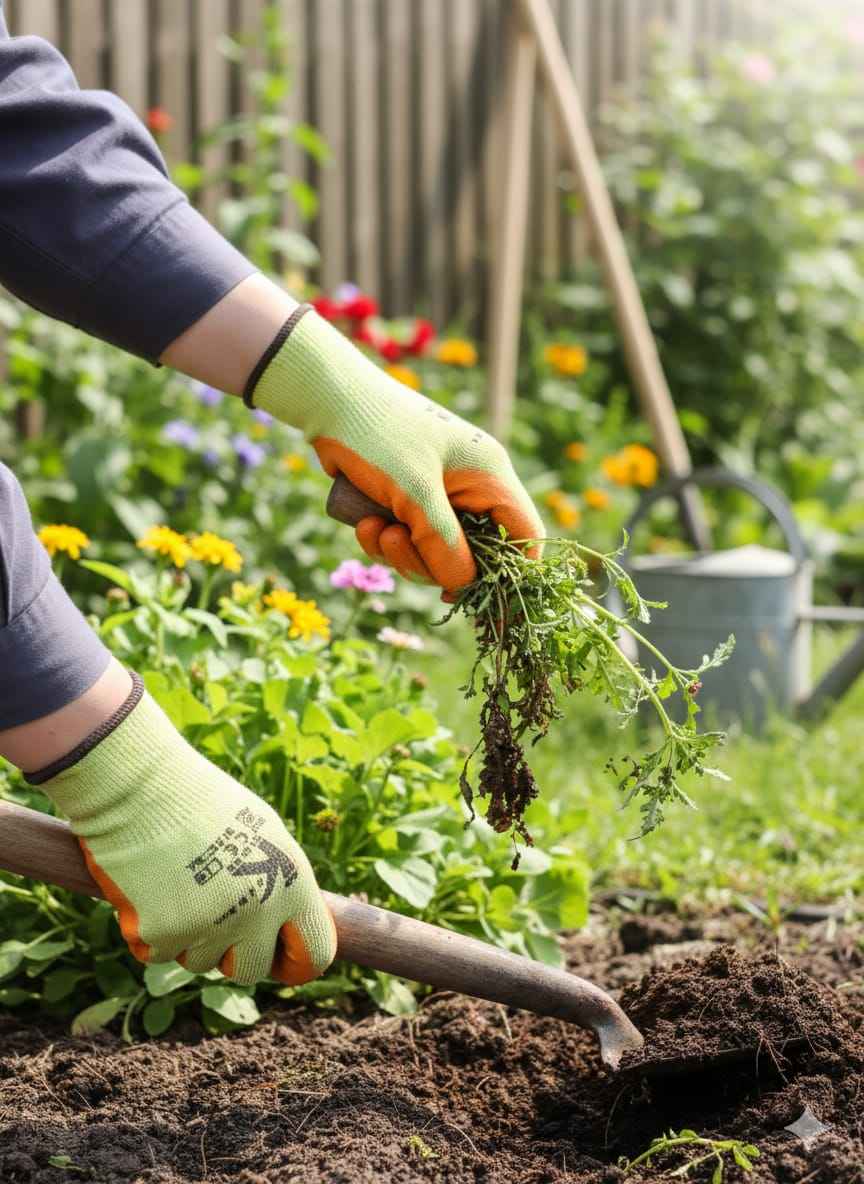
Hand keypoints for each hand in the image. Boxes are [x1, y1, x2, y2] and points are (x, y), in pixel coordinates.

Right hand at [34, 677, 334, 985]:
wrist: (139, 785)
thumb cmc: (199, 802)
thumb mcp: (260, 833)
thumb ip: (277, 882)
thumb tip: (288, 925)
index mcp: (290, 881)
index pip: (315, 952)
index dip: (294, 960)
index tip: (275, 956)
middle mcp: (258, 910)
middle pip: (252, 969)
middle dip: (231, 953)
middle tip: (211, 915)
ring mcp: (211, 927)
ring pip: (200, 963)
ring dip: (187, 937)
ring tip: (175, 885)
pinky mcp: (163, 936)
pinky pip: (158, 954)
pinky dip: (149, 931)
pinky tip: (147, 889)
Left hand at [250, 308, 543, 590]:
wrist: (327, 400)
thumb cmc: (379, 436)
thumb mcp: (414, 493)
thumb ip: (442, 544)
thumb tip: (462, 586)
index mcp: (490, 475)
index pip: (525, 535)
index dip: (510, 573)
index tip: (474, 596)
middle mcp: (471, 486)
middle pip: (475, 554)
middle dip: (432, 561)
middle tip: (396, 544)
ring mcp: (440, 493)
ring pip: (437, 552)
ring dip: (403, 553)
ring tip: (375, 530)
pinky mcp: (409, 499)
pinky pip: (410, 540)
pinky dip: (386, 541)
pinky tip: (363, 524)